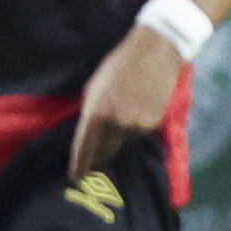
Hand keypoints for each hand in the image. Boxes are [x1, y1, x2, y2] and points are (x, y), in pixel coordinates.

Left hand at [70, 25, 185, 183]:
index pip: (84, 148)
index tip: (75, 177)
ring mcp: (137, 126)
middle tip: (97, 156)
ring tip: (125, 116)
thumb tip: (91, 133)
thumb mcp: (95, 87)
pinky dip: (137, 127)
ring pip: (125, 141)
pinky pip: (140, 133)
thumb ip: (91, 112)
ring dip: (121, 135)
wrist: (155, 52)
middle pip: (105, 151)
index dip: (79, 165)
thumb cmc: (118, 65)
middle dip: (100, 154)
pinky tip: (140, 110)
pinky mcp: (154, 124)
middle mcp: (116, 125)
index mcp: (96, 114)